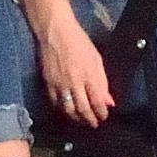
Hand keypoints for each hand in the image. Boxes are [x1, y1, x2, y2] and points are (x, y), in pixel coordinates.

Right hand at [32, 0, 115, 127]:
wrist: (56, 32)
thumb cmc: (79, 42)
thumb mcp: (96, 59)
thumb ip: (103, 81)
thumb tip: (108, 101)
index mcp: (89, 75)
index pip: (97, 102)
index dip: (101, 113)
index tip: (104, 117)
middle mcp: (74, 83)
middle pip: (83, 109)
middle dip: (90, 119)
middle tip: (94, 124)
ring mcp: (60, 85)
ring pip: (68, 110)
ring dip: (77, 118)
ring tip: (82, 120)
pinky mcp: (48, 84)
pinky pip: (56, 103)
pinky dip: (63, 110)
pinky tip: (68, 111)